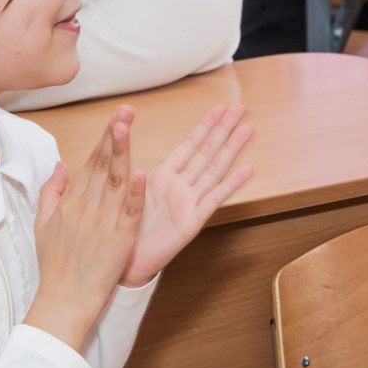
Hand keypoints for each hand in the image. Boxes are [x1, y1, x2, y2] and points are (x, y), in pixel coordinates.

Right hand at [25, 109, 145, 351]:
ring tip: (128, 127)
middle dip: (115, 135)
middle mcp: (87, 207)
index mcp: (71, 201)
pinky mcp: (120, 240)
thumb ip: (51, 192)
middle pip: (104, 165)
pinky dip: (135, 193)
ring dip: (124, 152)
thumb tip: (61, 166)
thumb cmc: (54, 264)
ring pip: (117, 182)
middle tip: (126, 109)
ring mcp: (104, 222)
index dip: (104, 139)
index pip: (91, 163)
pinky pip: (130, 212)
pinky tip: (140, 172)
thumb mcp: (43, 224)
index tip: (116, 117)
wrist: (63, 299)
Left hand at [122, 104, 253, 286]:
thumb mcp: (124, 188)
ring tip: (247, 130)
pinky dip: (230, 185)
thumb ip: (131, 167)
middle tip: (240, 108)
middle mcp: (181, 186)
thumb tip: (121, 135)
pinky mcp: (192, 221)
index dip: (204, 125)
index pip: (189, 144)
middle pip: (206, 152)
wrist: (124, 260)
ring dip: (230, 149)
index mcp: (163, 176)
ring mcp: (189, 202)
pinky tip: (246, 171)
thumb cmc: (123, 226)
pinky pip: (213, 199)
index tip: (218, 107)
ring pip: (213, 169)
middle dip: (223, 129)